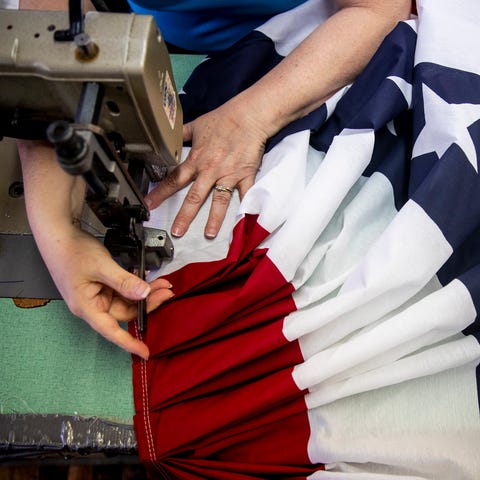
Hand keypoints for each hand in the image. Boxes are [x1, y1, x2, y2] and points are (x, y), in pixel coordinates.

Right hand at [45, 226, 173, 359]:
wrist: (59, 235)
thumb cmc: (72, 252)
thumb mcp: (102, 266)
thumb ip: (124, 282)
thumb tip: (145, 294)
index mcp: (87, 307)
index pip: (111, 331)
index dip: (129, 343)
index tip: (146, 352)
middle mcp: (93, 305)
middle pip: (125, 312)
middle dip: (148, 303)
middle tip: (166, 291)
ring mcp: (98, 295)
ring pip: (127, 301)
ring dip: (145, 293)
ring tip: (161, 283)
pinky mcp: (102, 286)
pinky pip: (123, 290)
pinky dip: (136, 285)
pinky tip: (147, 278)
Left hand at [145, 99, 267, 238]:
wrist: (249, 116)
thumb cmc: (223, 119)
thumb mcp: (196, 125)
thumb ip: (180, 135)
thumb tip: (166, 137)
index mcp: (196, 159)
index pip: (174, 179)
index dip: (160, 193)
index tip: (149, 205)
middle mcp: (210, 170)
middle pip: (194, 197)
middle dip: (184, 216)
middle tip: (176, 231)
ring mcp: (228, 175)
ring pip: (219, 201)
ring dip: (214, 219)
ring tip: (208, 234)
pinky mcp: (245, 176)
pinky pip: (245, 195)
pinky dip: (246, 209)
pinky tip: (243, 223)